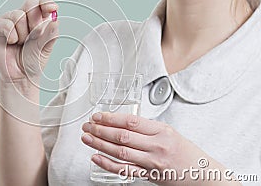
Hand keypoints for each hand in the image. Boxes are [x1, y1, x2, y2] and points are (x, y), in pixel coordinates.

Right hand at [0, 0, 58, 82]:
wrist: (20, 75)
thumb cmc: (33, 60)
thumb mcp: (46, 48)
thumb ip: (50, 34)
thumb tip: (55, 21)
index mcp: (39, 19)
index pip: (43, 3)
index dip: (47, 3)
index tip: (52, 9)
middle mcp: (25, 17)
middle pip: (30, 3)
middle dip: (34, 20)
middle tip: (34, 35)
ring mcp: (11, 20)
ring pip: (18, 15)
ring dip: (22, 33)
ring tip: (21, 43)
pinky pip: (5, 22)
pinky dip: (11, 34)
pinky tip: (12, 42)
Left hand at [81, 112, 236, 184]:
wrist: (204, 176)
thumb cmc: (188, 153)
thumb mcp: (171, 133)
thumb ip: (149, 128)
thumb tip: (124, 122)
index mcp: (162, 131)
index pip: (131, 121)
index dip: (111, 118)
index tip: (98, 116)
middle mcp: (157, 146)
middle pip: (122, 136)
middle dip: (101, 130)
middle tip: (87, 126)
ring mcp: (153, 162)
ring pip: (121, 152)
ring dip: (100, 144)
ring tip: (87, 138)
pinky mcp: (150, 176)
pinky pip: (125, 170)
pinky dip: (108, 164)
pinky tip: (96, 157)